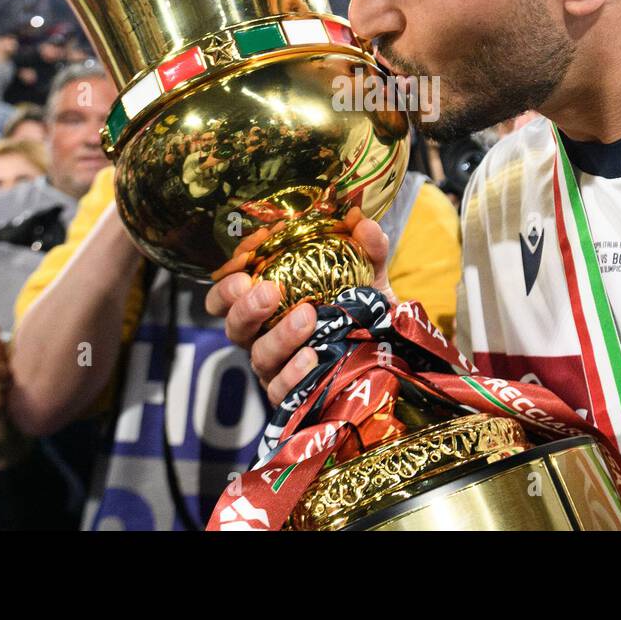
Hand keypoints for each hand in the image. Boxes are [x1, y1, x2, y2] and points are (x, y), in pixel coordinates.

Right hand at [206, 213, 393, 405]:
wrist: (394, 354)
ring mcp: (277, 369)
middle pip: (234, 327)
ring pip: (259, 356)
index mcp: (268, 305)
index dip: (226, 285)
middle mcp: (263, 336)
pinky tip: (312, 357)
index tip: (244, 270)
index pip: (227, 297)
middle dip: (244, 308)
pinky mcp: (293, 398)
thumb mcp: (368, 276)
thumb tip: (361, 221)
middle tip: (268, 291)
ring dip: (279, 337)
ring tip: (306, 318)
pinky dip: (294, 374)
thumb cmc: (364, 311)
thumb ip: (367, 249)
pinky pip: (283, 390)